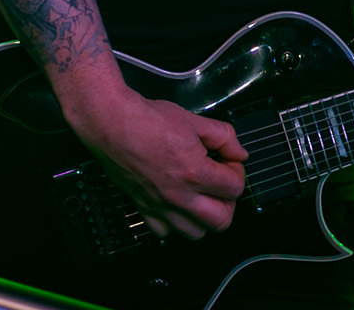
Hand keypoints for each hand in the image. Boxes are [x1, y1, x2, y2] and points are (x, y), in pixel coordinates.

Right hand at [66, 83, 247, 238]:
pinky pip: (164, 232)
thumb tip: (239, 153)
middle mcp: (179, 195)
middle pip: (221, 221)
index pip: (235, 189)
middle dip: (228, 203)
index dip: (238, 173)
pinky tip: (176, 203)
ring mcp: (160, 205)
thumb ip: (224, 137)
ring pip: (195, 233)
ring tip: (202, 196)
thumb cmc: (149, 121)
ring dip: (204, 218)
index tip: (229, 162)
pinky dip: (174, 223)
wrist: (114, 124)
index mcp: (195, 172)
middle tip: (222, 185)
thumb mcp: (195, 120)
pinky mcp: (143, 208)